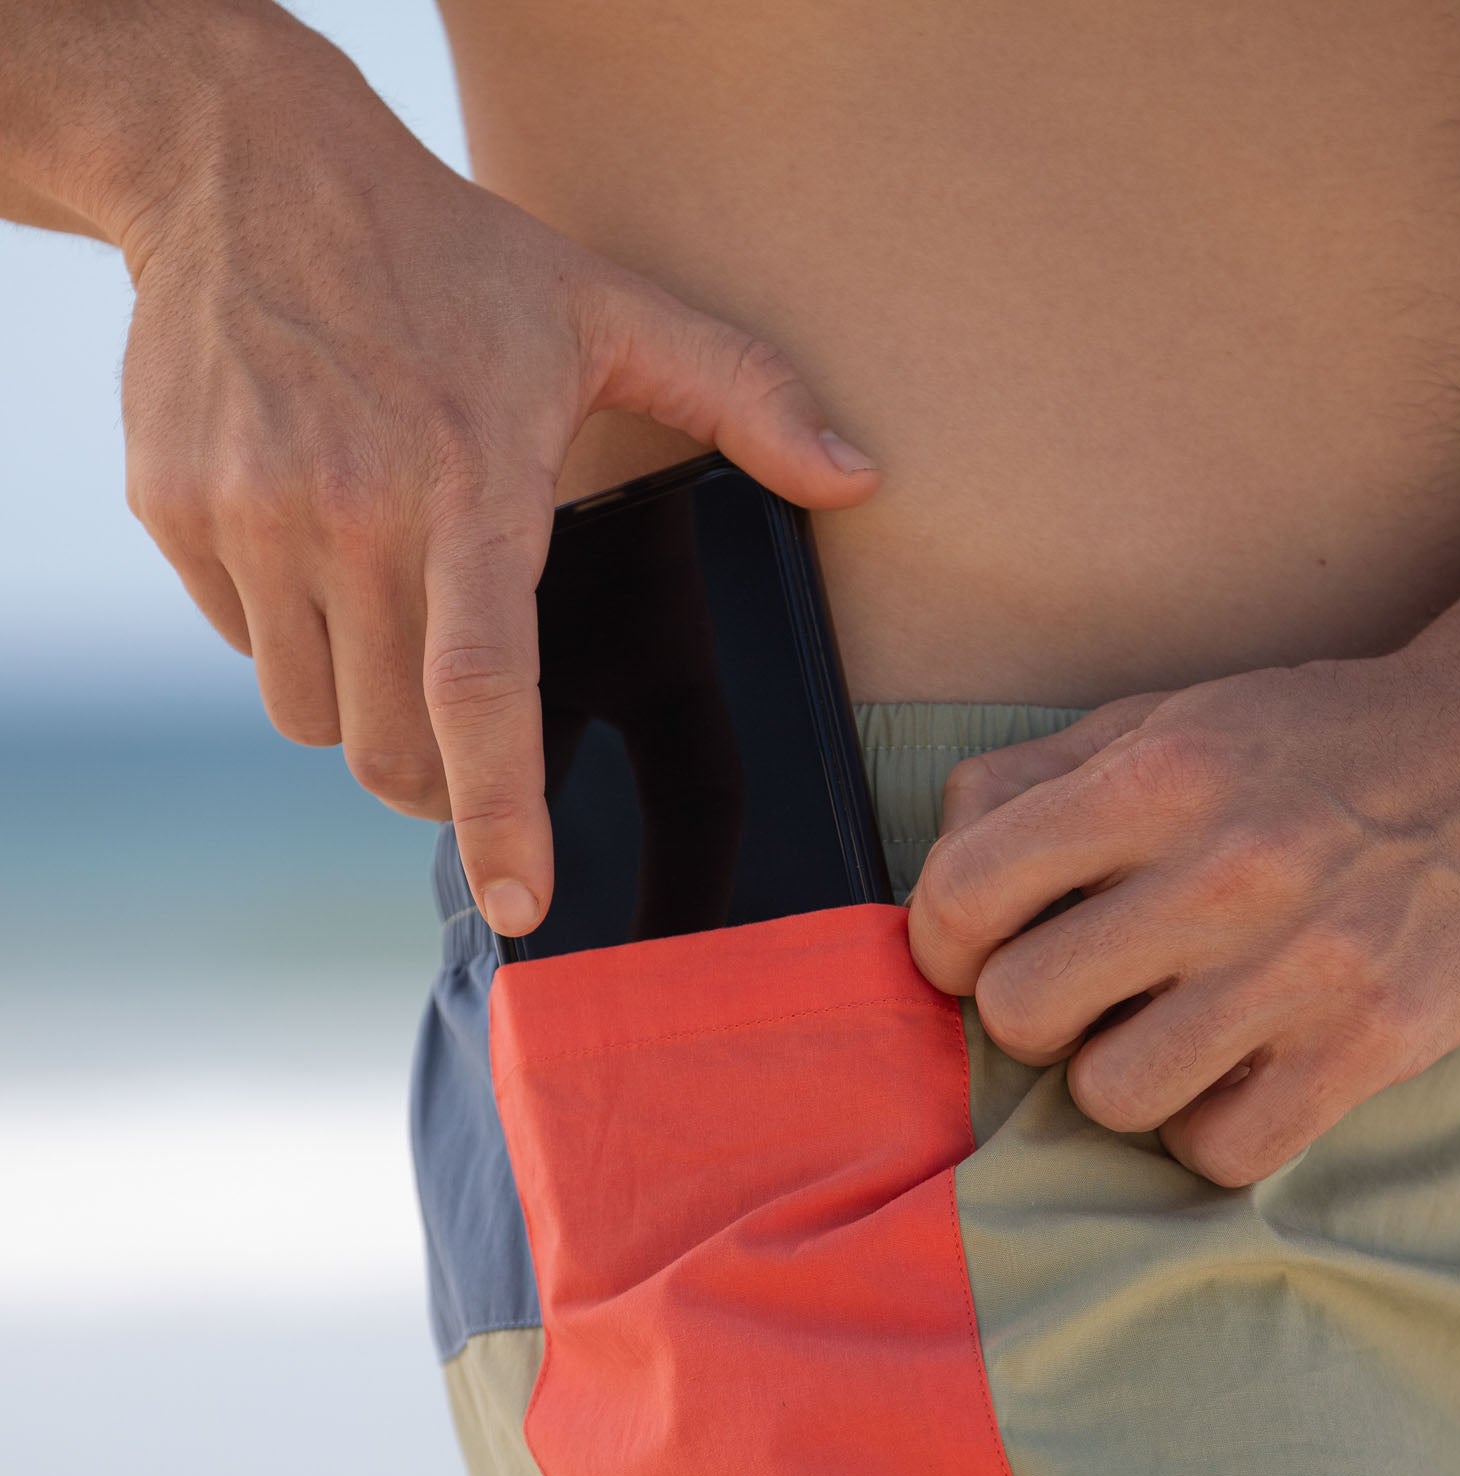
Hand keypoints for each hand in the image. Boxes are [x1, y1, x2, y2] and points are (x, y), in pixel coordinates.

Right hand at [118, 53, 876, 934]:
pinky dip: (288, 639)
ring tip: (399, 613)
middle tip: (471, 739)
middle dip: (438, 782)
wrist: (241, 165)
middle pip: (390, 745)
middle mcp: (349, 515)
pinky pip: (245, 647)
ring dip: (362, 711)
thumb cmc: (449, 253)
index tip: (522, 903)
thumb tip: (862, 473)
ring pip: (310, 716)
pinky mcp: (173, 510)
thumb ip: (745, 394)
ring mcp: (248, 515)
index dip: (503, 816)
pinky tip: (323, 547)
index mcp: (468, 487)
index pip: (485, 692)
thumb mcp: (609, 307)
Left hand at [907, 659, 1459, 1185]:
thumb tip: (943, 865)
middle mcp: (1224, 872)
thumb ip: (1037, 779)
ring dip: (1120, 1079)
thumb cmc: (1316, 741)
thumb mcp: (1170, 715)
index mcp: (1159, 778)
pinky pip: (1224, 1151)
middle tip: (1086, 995)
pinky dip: (1210, 1130)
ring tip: (1167, 1035)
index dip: (942, 941)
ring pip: (1112, 1097)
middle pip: (1021, 1011)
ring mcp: (1304, 965)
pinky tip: (1236, 1078)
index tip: (975, 953)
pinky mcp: (1373, 1042)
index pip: (962, 895)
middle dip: (1032, 1016)